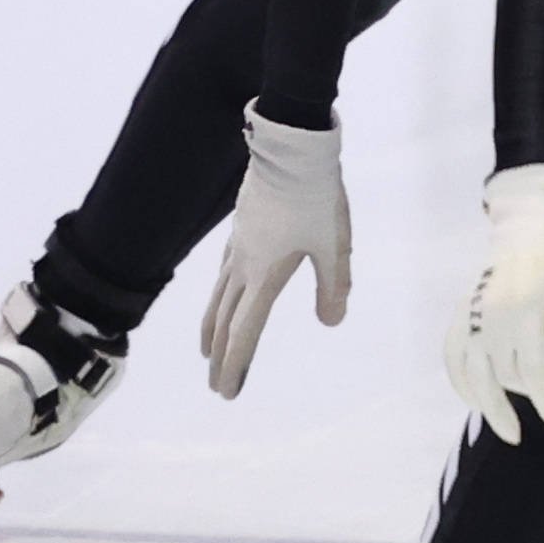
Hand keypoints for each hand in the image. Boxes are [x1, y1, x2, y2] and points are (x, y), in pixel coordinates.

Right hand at [201, 104, 348, 393]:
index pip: (244, 331)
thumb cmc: (317, 197)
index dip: (235, 364)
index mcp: (264, 275)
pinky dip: (218, 298)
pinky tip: (223, 297)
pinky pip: (222, 275)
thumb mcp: (335, 245)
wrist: (293, 150)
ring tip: (208, 352)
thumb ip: (333, 286)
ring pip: (217, 298)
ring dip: (212, 330)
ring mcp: (237, 247)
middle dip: (221, 357)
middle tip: (218, 386)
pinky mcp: (240, 231)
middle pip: (224, 321)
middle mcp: (243, 266)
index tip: (227, 391)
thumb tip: (331, 322)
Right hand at [446, 164, 543, 438]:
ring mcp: (470, 312)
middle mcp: (490, 313)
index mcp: (524, 306)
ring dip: (489, 404)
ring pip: (472, 371)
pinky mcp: (460, 311)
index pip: (532, 368)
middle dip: (527, 400)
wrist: (527, 222)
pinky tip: (475, 402)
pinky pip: (451, 354)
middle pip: (503, 373)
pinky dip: (459, 381)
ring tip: (509, 429)